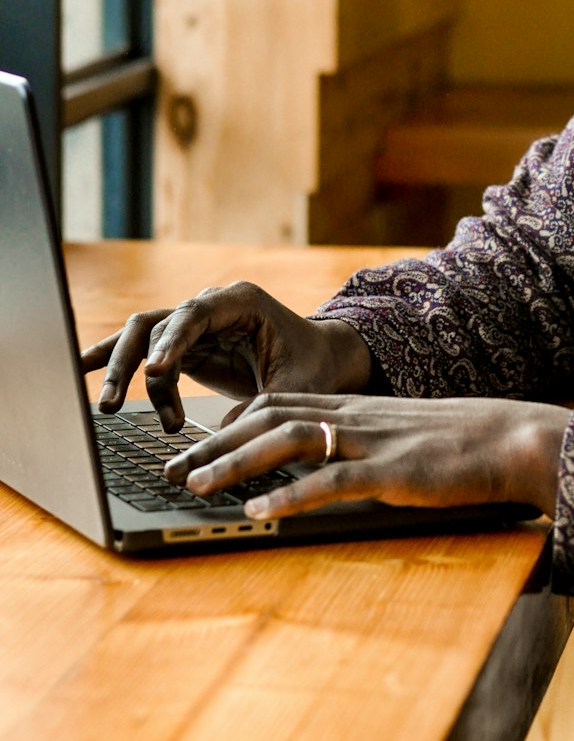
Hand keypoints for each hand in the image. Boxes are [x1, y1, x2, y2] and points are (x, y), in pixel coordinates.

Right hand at [80, 282, 372, 431]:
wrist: (325, 360)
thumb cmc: (316, 369)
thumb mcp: (295, 388)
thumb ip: (259, 408)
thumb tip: (219, 439)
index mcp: (241, 302)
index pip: (193, 315)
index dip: (171, 342)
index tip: (156, 371)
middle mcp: (211, 306)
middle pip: (155, 324)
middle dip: (131, 361)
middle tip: (116, 402)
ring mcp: (194, 324)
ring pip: (143, 337)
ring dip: (123, 370)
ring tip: (111, 407)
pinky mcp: (186, 346)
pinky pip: (145, 350)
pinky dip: (115, 360)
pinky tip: (81, 372)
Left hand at [163, 392, 571, 519]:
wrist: (515, 438)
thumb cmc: (464, 445)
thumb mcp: (402, 438)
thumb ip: (361, 448)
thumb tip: (323, 472)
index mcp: (355, 408)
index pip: (277, 404)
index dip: (230, 424)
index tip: (194, 447)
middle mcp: (354, 417)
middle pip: (269, 418)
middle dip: (215, 443)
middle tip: (172, 470)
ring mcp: (372, 442)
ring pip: (288, 443)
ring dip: (235, 465)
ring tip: (196, 486)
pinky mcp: (393, 473)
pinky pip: (331, 483)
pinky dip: (289, 499)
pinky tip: (259, 515)